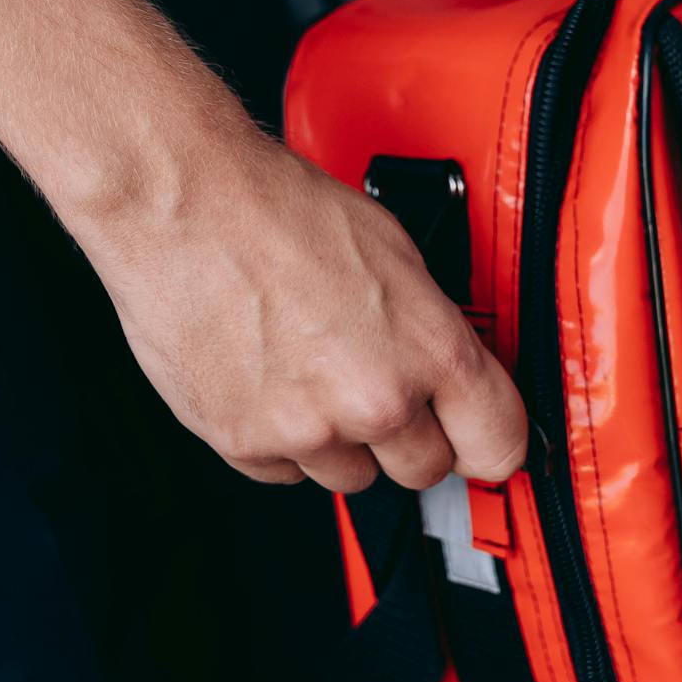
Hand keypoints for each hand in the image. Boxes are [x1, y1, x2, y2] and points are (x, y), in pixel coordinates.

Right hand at [96, 133, 527, 493]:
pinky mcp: (245, 443)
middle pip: (424, 471)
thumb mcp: (394, 251)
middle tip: (376, 385)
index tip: (477, 440)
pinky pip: (284, 471)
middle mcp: (375, 400)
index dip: (488, 442)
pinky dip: (279, 438)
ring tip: (309, 368)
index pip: (498, 447)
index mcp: (429, 350)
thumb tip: (448, 370)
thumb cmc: (279, 210)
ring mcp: (308, 430)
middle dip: (408, 436)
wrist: (183, 205)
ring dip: (339, 439)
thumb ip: (429, 328)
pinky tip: (268, 377)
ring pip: (351, 477)